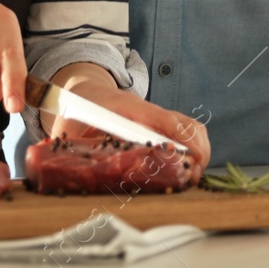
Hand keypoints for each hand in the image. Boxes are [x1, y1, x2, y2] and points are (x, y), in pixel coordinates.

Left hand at [48, 63, 211, 176]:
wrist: (83, 88)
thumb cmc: (76, 109)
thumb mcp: (68, 130)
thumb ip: (73, 149)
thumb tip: (72, 175)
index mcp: (126, 109)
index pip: (163, 120)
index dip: (182, 140)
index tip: (193, 160)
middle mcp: (147, 110)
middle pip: (187, 124)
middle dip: (198, 152)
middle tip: (192, 178)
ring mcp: (156, 115)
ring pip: (192, 127)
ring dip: (200, 151)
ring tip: (193, 176)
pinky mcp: (160, 123)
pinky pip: (187, 131)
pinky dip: (195, 148)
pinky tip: (188, 167)